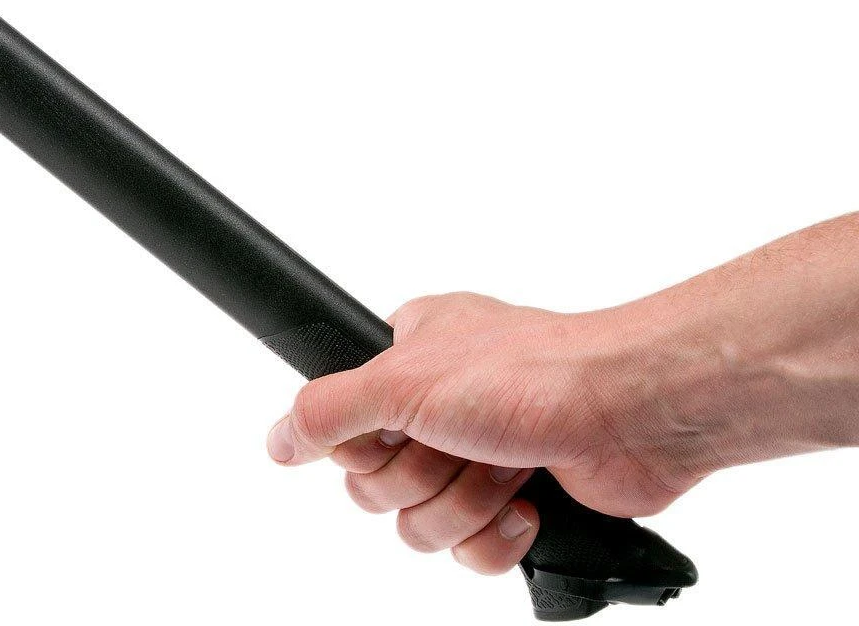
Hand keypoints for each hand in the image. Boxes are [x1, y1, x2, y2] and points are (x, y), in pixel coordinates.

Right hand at [266, 293, 697, 574]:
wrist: (633, 413)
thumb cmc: (533, 371)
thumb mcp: (402, 381)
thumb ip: (326, 412)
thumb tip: (277, 440)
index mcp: (406, 359)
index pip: (338, 426)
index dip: (363, 443)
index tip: (397, 424)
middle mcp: (435, 405)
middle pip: (375, 486)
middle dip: (422, 476)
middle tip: (460, 439)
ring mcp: (475, 455)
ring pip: (418, 525)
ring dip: (463, 503)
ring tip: (505, 465)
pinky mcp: (513, 503)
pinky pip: (467, 552)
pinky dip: (495, 536)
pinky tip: (526, 502)